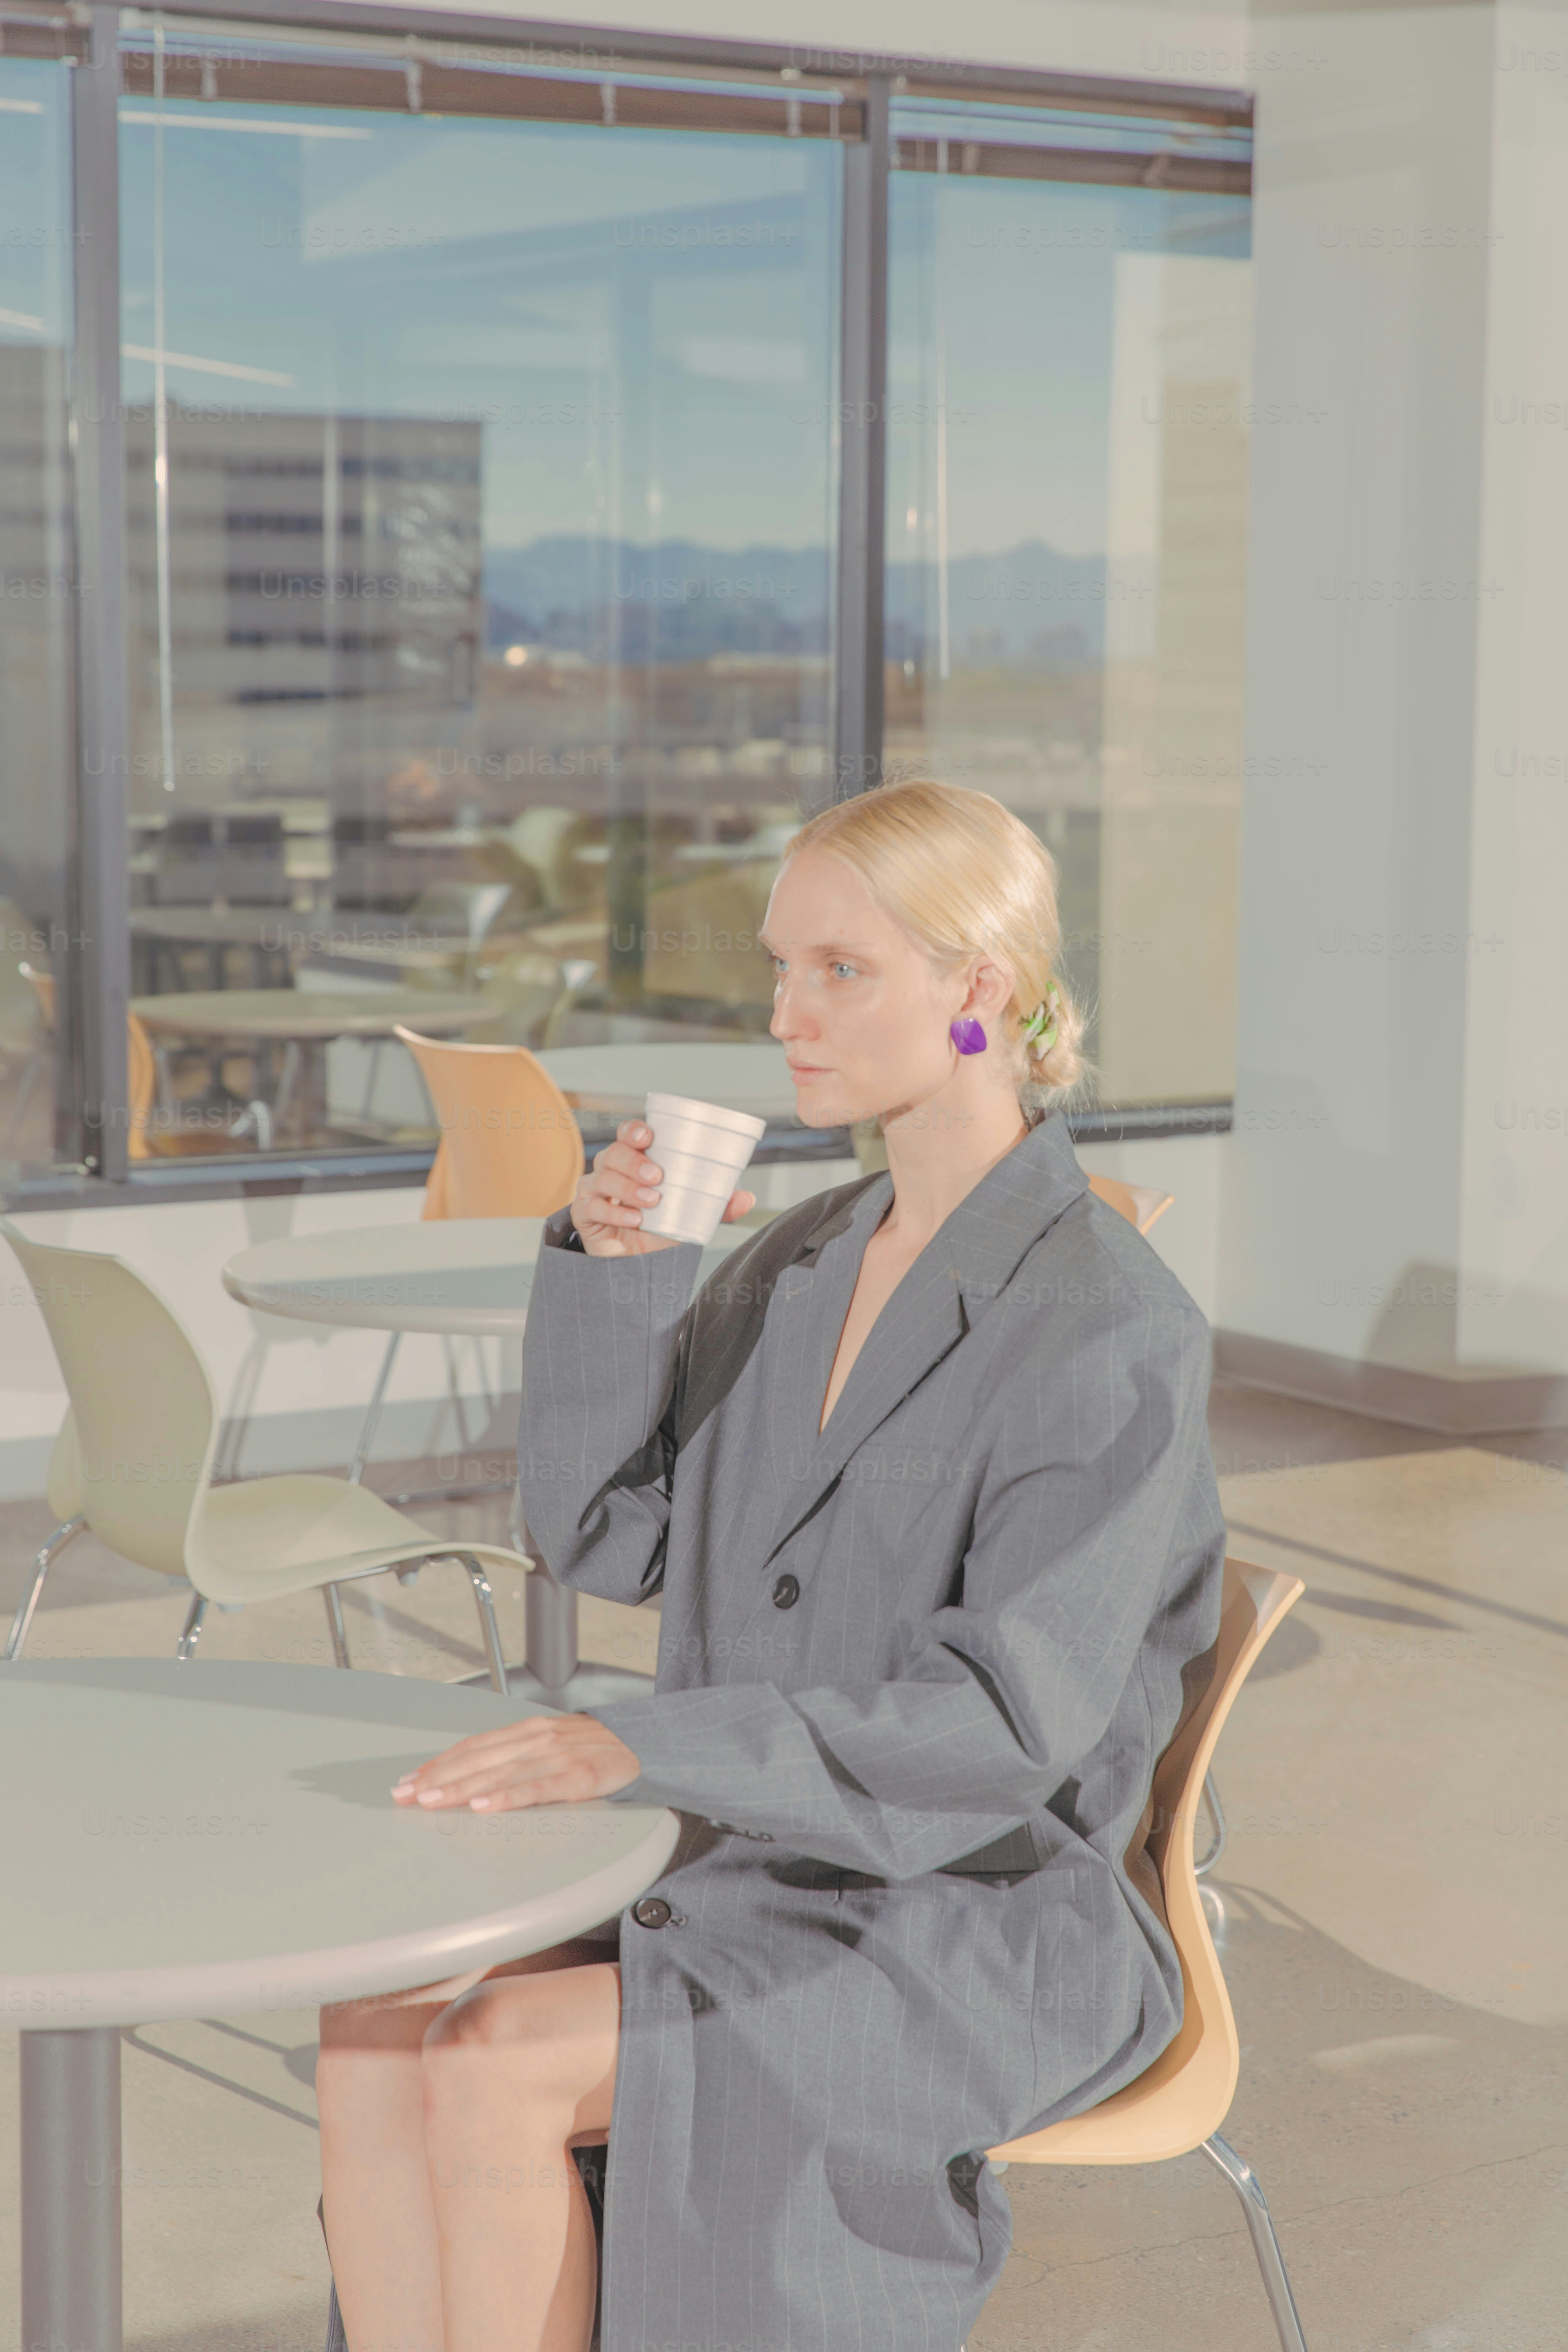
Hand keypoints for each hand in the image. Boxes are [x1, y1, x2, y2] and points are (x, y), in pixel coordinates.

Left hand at [390, 1714, 642, 1811]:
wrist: (647, 1743)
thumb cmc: (597, 1749)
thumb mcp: (551, 1744)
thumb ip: (516, 1757)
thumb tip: (474, 1778)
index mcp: (529, 1731)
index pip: (473, 1747)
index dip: (439, 1763)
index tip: (409, 1781)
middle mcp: (537, 1739)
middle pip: (478, 1759)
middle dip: (437, 1777)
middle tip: (406, 1795)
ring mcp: (557, 1756)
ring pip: (500, 1773)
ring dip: (461, 1788)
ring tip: (431, 1801)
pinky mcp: (579, 1776)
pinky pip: (538, 1788)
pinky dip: (508, 1797)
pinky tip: (484, 1806)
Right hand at [569, 1117, 756, 1257]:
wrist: (640, 1266)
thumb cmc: (660, 1230)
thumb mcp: (691, 1214)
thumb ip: (716, 1205)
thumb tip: (747, 1197)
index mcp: (635, 1160)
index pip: (628, 1135)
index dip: (634, 1130)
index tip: (649, 1136)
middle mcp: (611, 1171)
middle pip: (613, 1153)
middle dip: (634, 1162)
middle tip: (658, 1177)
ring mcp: (594, 1191)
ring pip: (601, 1177)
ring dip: (628, 1187)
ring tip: (651, 1203)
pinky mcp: (584, 1215)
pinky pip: (590, 1206)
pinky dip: (613, 1211)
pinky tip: (633, 1219)